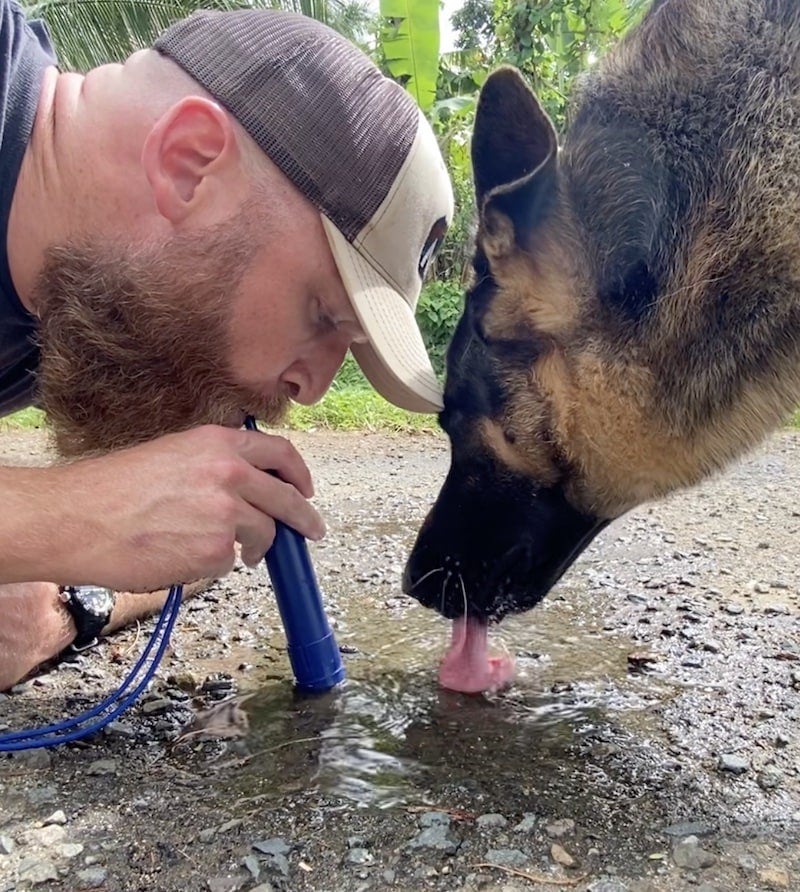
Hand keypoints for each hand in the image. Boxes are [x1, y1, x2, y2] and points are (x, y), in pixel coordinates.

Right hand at [0, 425, 324, 590]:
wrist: (75, 519)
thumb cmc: (111, 488)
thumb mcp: (171, 454)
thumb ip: (214, 466)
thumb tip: (247, 490)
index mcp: (218, 443)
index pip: (280, 453)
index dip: (299, 474)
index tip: (306, 489)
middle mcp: (230, 474)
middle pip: (286, 499)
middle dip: (303, 519)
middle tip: (311, 530)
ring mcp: (226, 514)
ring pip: (260, 535)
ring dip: (250, 547)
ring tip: (212, 547)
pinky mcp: (215, 551)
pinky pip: (228, 561)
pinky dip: (211, 563)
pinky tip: (178, 554)